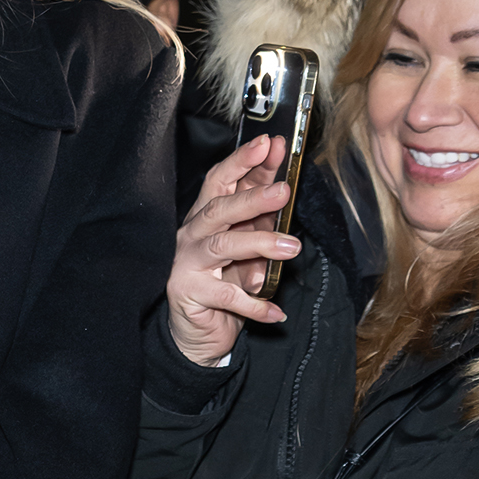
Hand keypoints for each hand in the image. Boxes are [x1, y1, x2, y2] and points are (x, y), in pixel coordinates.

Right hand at [165, 135, 301, 364]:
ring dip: (259, 243)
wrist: (197, 334)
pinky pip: (227, 295)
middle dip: (252, 196)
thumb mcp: (248, 250)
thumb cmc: (223, 284)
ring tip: (291, 247)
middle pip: (219, 209)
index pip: (221, 181)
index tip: (269, 143)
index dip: (243, 161)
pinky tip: (275, 312)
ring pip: (223, 245)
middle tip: (283, 191)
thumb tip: (284, 194)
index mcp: (205, 217)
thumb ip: (262, 224)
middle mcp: (192, 235)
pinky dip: (254, 304)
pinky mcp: (189, 293)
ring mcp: (187, 264)